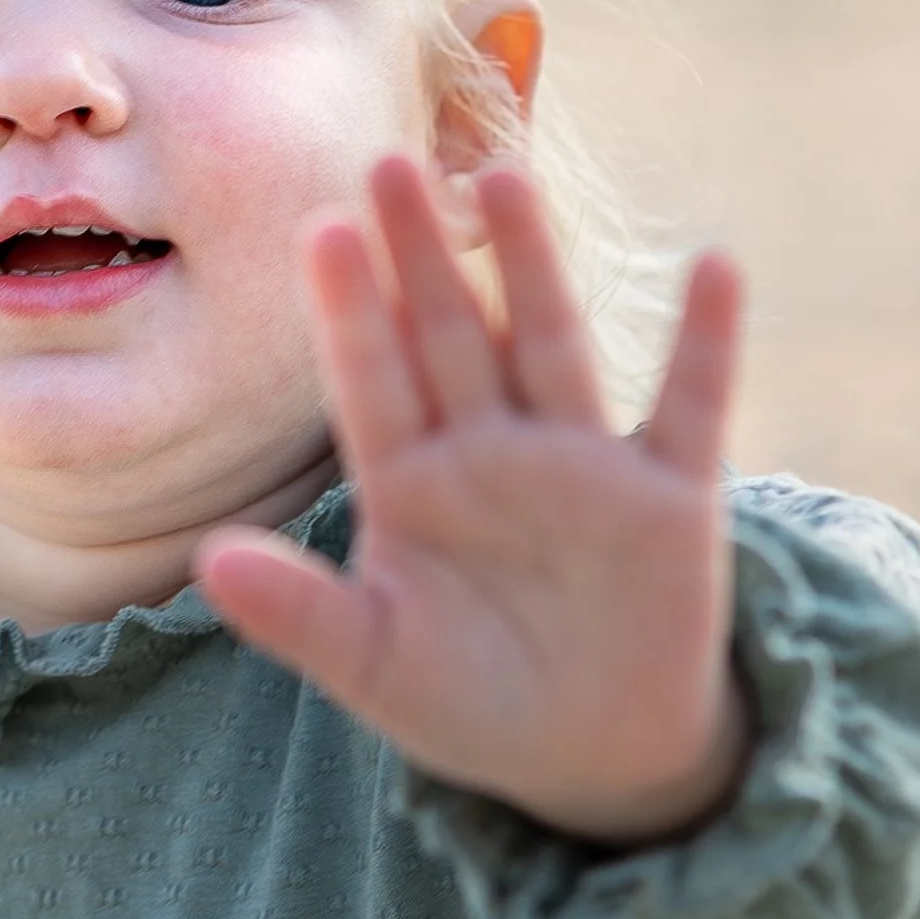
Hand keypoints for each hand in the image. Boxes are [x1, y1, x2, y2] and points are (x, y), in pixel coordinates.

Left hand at [198, 157, 749, 844]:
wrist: (589, 757)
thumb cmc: (466, 703)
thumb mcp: (372, 665)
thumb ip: (295, 615)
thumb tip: (205, 560)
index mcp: (411, 484)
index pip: (371, 381)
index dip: (348, 312)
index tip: (318, 231)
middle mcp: (490, 453)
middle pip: (449, 336)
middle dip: (420, 255)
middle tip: (386, 161)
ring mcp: (582, 465)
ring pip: (549, 344)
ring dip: (532, 265)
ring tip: (504, 176)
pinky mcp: (669, 497)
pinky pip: (692, 405)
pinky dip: (707, 342)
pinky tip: (714, 266)